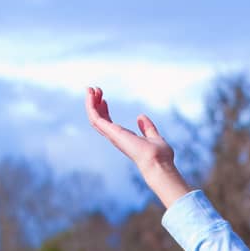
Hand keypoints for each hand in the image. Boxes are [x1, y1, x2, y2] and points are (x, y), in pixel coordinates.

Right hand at [84, 87, 190, 207]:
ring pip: (94, 118)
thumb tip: (141, 117)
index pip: (109, 124)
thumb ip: (148, 128)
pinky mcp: (111, 132)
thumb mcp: (155, 137)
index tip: (104, 99)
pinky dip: (91, 106)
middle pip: (100, 120)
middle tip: (96, 90)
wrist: (158, 162)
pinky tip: (91, 94)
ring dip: (90, 103)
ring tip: (90, 89)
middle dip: (95, 105)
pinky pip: (95, 118)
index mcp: (125, 138)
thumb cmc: (159, 155)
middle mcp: (116, 137)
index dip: (104, 111)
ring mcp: (113, 135)